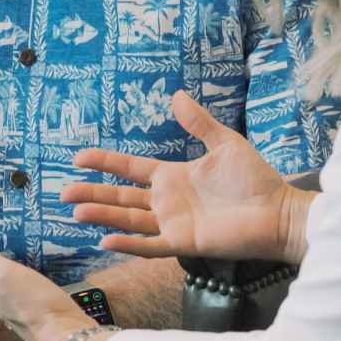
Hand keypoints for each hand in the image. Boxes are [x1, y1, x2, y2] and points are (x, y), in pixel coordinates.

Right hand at [63, 91, 313, 263]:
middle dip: (92, 193)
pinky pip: (151, 245)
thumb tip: (175, 95)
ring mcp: (173, 223)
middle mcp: (167, 201)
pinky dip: (129, 243)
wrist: (278, 212)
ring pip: (129, 220)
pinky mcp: (185, 243)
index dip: (105, 162)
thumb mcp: (224, 143)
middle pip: (121, 197)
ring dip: (102, 216)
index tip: (77, 157)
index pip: (130, 169)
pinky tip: (106, 240)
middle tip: (62, 192)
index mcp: (173, 176)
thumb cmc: (255, 178)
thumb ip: (198, 122)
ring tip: (75, 211)